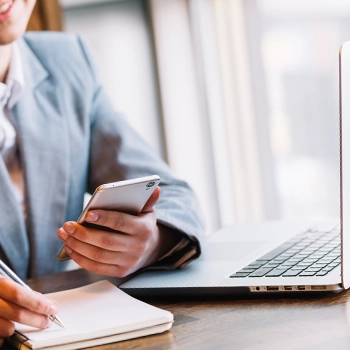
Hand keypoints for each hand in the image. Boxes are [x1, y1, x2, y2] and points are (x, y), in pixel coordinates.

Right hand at [0, 278, 57, 346]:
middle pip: (16, 313)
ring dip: (16, 328)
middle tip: (46, 321)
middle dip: (36, 319)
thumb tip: (44, 302)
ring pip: (7, 328)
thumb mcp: (3, 284)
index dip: (38, 303)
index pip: (19, 294)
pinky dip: (3, 337)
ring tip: (18, 323)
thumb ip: (21, 292)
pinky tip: (3, 329)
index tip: (52, 308)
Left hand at [57, 186, 174, 276]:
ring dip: (77, 245)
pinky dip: (80, 258)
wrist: (150, 249)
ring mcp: (128, 262)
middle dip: (83, 233)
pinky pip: (96, 267)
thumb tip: (156, 187)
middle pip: (106, 241)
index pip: (122, 223)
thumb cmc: (143, 225)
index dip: (104, 218)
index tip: (87, 214)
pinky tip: (70, 247)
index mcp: (144, 229)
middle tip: (67, 225)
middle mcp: (137, 247)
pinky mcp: (120, 272)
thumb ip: (148, 199)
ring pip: (98, 255)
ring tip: (64, 234)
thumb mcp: (147, 211)